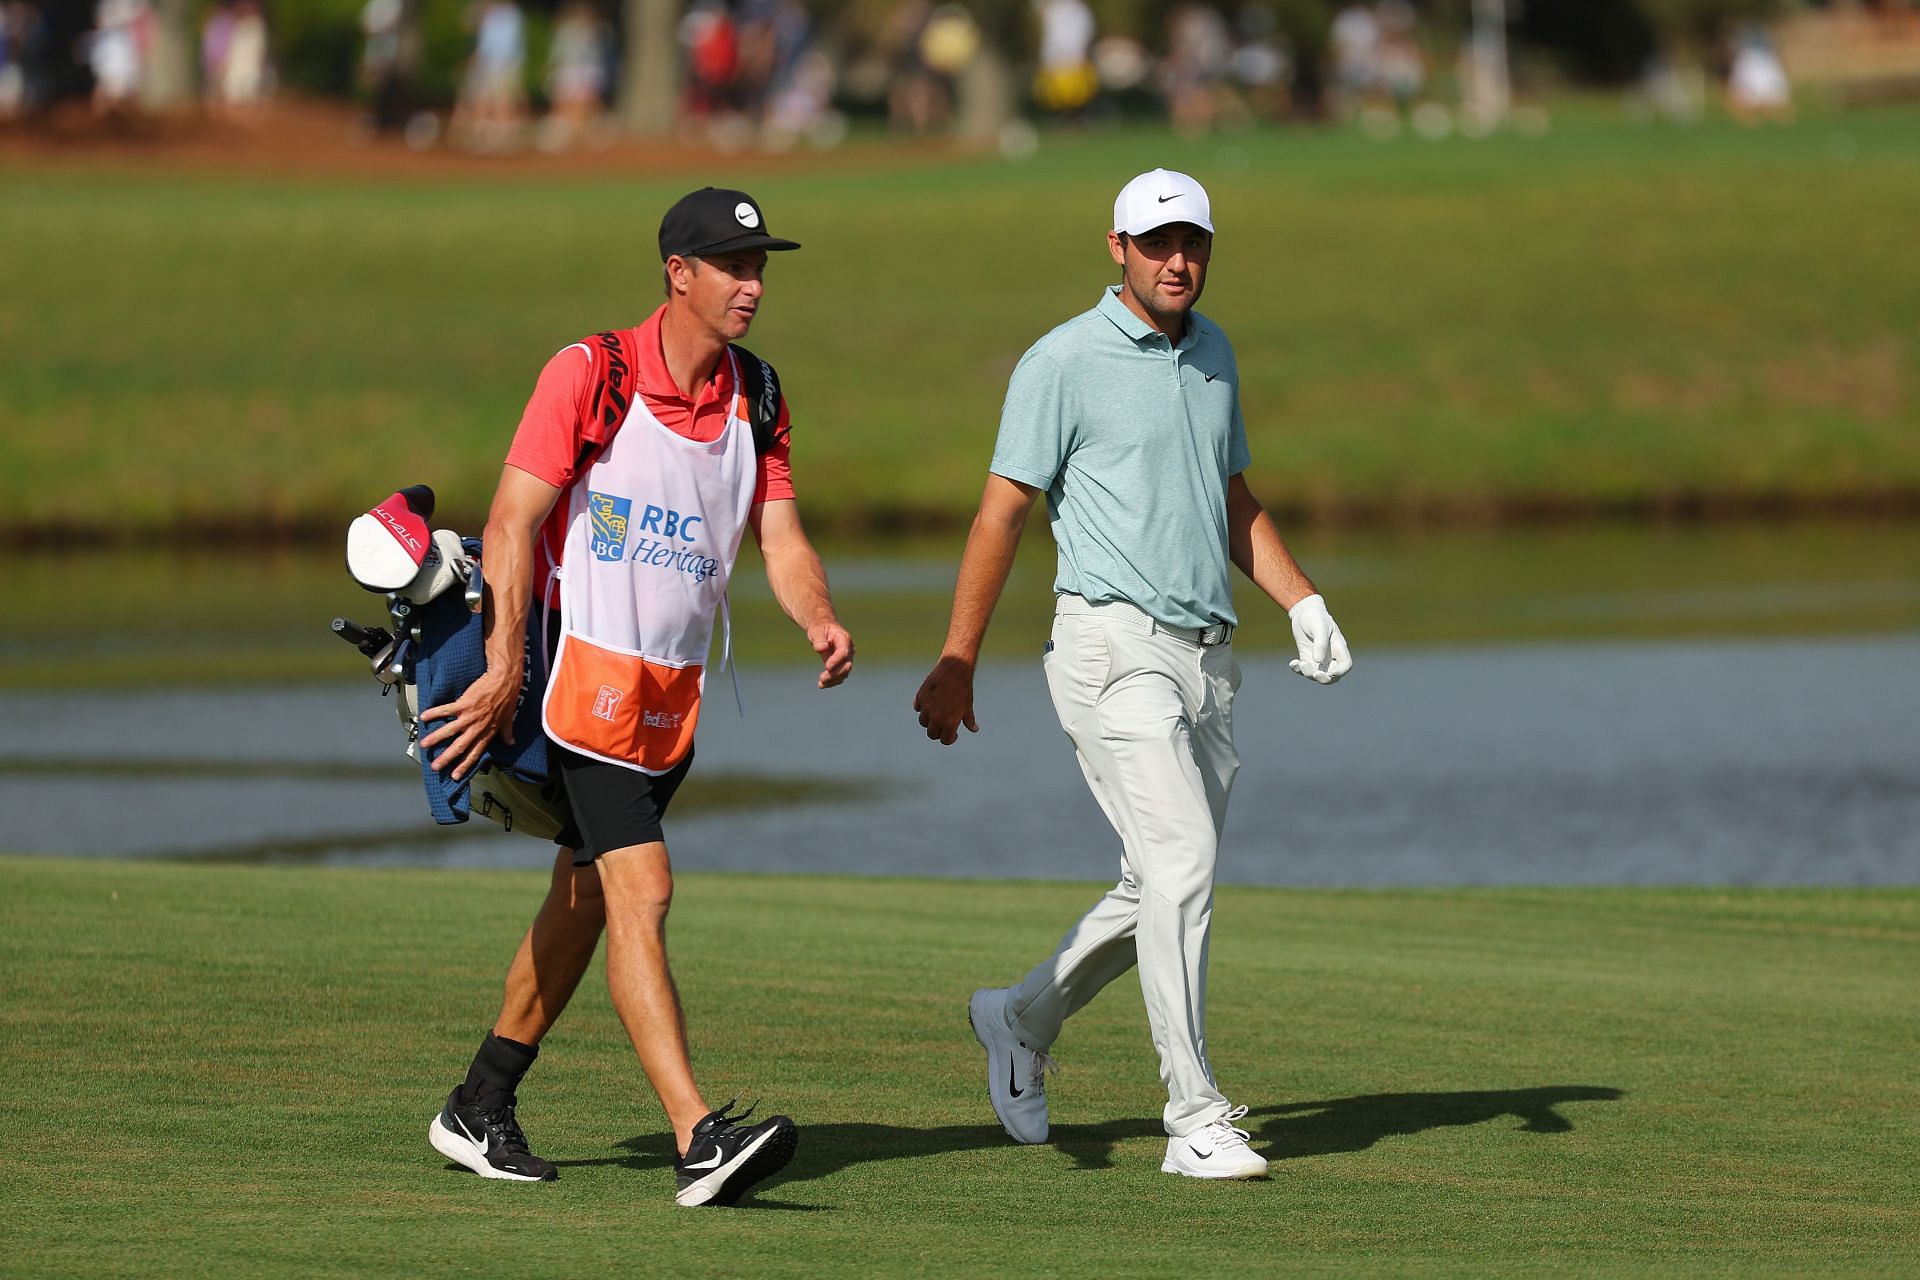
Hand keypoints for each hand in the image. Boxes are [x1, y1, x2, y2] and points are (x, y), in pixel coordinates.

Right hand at [419, 665, 520, 779]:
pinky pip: (446, 710)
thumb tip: (511, 742)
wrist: (505, 680)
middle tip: (435, 766)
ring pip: (450, 730)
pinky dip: (435, 713)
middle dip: (446, 758)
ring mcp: (470, 716)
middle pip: (460, 746)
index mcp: (487, 732)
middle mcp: (477, 727)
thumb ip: (507, 733)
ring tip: (425, 744)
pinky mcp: (464, 703)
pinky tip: (424, 717)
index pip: (474, 753)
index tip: (455, 775)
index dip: (465, 765)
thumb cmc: (507, 698)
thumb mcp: (508, 719)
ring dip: (436, 738)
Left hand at [809, 620, 853, 688]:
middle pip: (846, 665)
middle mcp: (849, 649)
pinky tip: (822, 685)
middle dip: (835, 673)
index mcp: (844, 638)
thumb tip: (821, 648)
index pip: (844, 651)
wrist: (823, 630)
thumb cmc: (819, 628)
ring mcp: (847, 658)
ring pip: (844, 672)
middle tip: (822, 678)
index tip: (827, 667)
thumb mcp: (816, 630)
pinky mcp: (841, 665)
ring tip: (821, 684)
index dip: (837, 660)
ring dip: (833, 680)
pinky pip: (840, 676)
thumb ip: (819, 639)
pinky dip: (832, 682)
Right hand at [913, 654, 978, 744]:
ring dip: (929, 720)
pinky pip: (918, 707)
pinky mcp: (920, 697)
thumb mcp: (968, 706)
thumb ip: (969, 720)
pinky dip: (922, 707)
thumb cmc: (964, 689)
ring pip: (923, 721)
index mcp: (950, 723)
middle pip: (932, 734)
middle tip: (943, 724)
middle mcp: (936, 718)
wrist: (955, 669)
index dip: (949, 738)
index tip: (953, 733)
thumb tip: (975, 729)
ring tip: (937, 711)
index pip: (944, 740)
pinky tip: (930, 701)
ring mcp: (926, 708)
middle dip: (938, 731)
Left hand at [1287, 594, 1352, 684]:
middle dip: (1324, 679)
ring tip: (1300, 663)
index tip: (1331, 673)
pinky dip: (1298, 670)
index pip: (1345, 665)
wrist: (1303, 611)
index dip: (1341, 672)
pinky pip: (1304, 670)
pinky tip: (1293, 663)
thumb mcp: (1319, 627)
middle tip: (1314, 674)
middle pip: (1332, 675)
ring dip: (1308, 673)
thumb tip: (1317, 661)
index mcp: (1338, 647)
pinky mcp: (1307, 657)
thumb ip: (1320, 643)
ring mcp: (1318, 658)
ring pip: (1317, 675)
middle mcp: (1330, 655)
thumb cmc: (1315, 616)